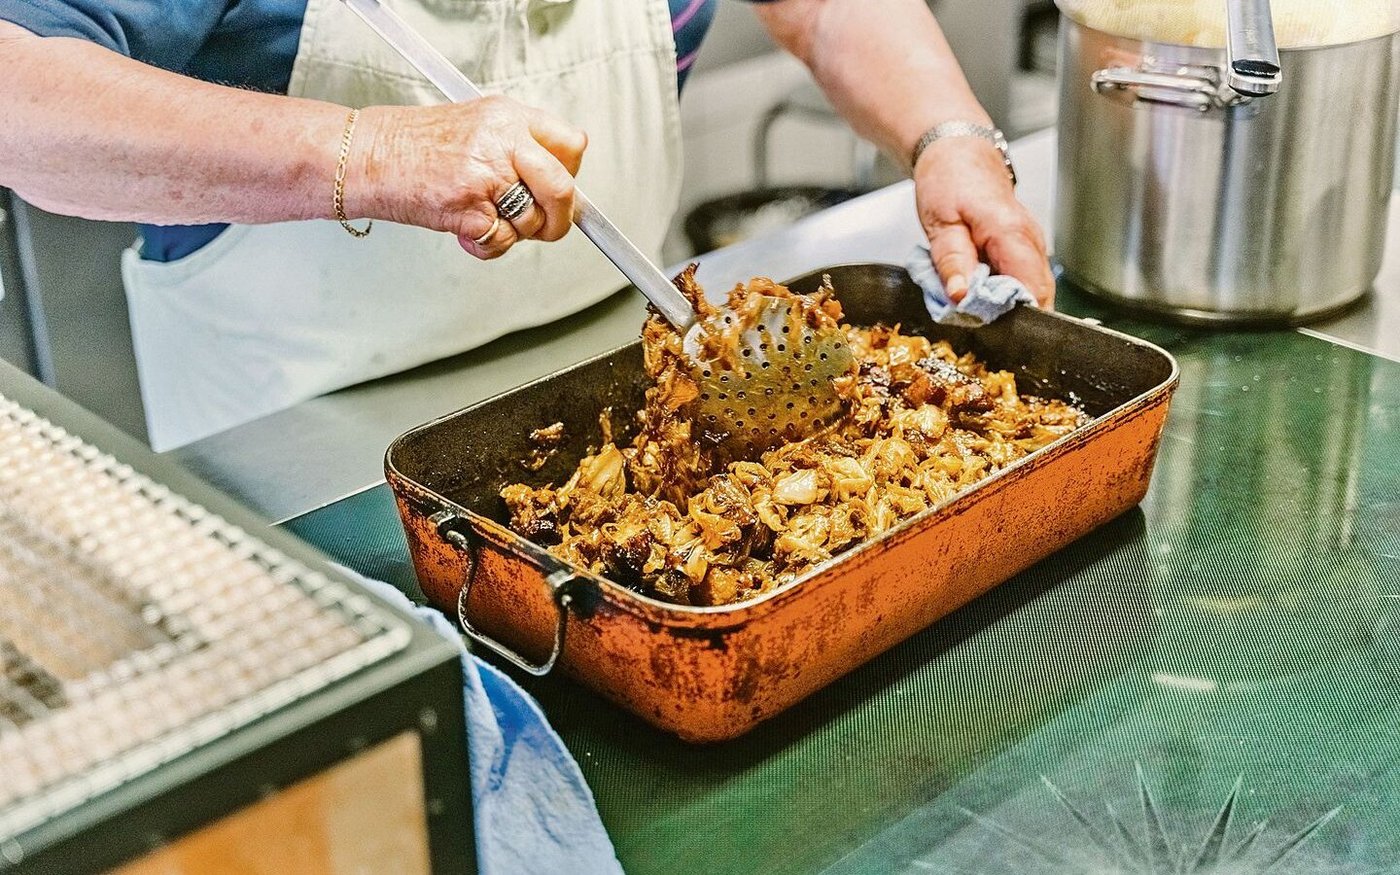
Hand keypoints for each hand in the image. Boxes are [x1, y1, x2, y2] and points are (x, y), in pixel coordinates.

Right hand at [349, 96, 586, 258]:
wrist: (366, 156)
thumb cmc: (413, 145)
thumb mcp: (476, 125)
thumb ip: (516, 147)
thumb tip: (556, 183)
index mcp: (508, 117)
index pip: (571, 144)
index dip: (572, 174)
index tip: (564, 192)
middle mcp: (503, 141)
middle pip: (563, 187)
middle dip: (561, 218)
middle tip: (546, 226)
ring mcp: (487, 175)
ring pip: (533, 221)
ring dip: (514, 232)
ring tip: (485, 218)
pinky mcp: (470, 208)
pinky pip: (501, 241)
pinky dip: (487, 246)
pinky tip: (466, 230)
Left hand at [913, 136, 1054, 306]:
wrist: (958, 153)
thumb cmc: (949, 181)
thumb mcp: (940, 223)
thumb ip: (951, 262)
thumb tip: (961, 296)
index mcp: (1012, 233)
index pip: (1032, 290)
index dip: (1017, 317)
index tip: (990, 328)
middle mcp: (1031, 240)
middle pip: (1038, 296)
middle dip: (1011, 317)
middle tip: (977, 321)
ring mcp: (1033, 245)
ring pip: (1032, 291)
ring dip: (1006, 306)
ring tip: (975, 303)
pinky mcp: (1026, 249)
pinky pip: (1023, 280)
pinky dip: (1003, 292)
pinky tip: (981, 289)